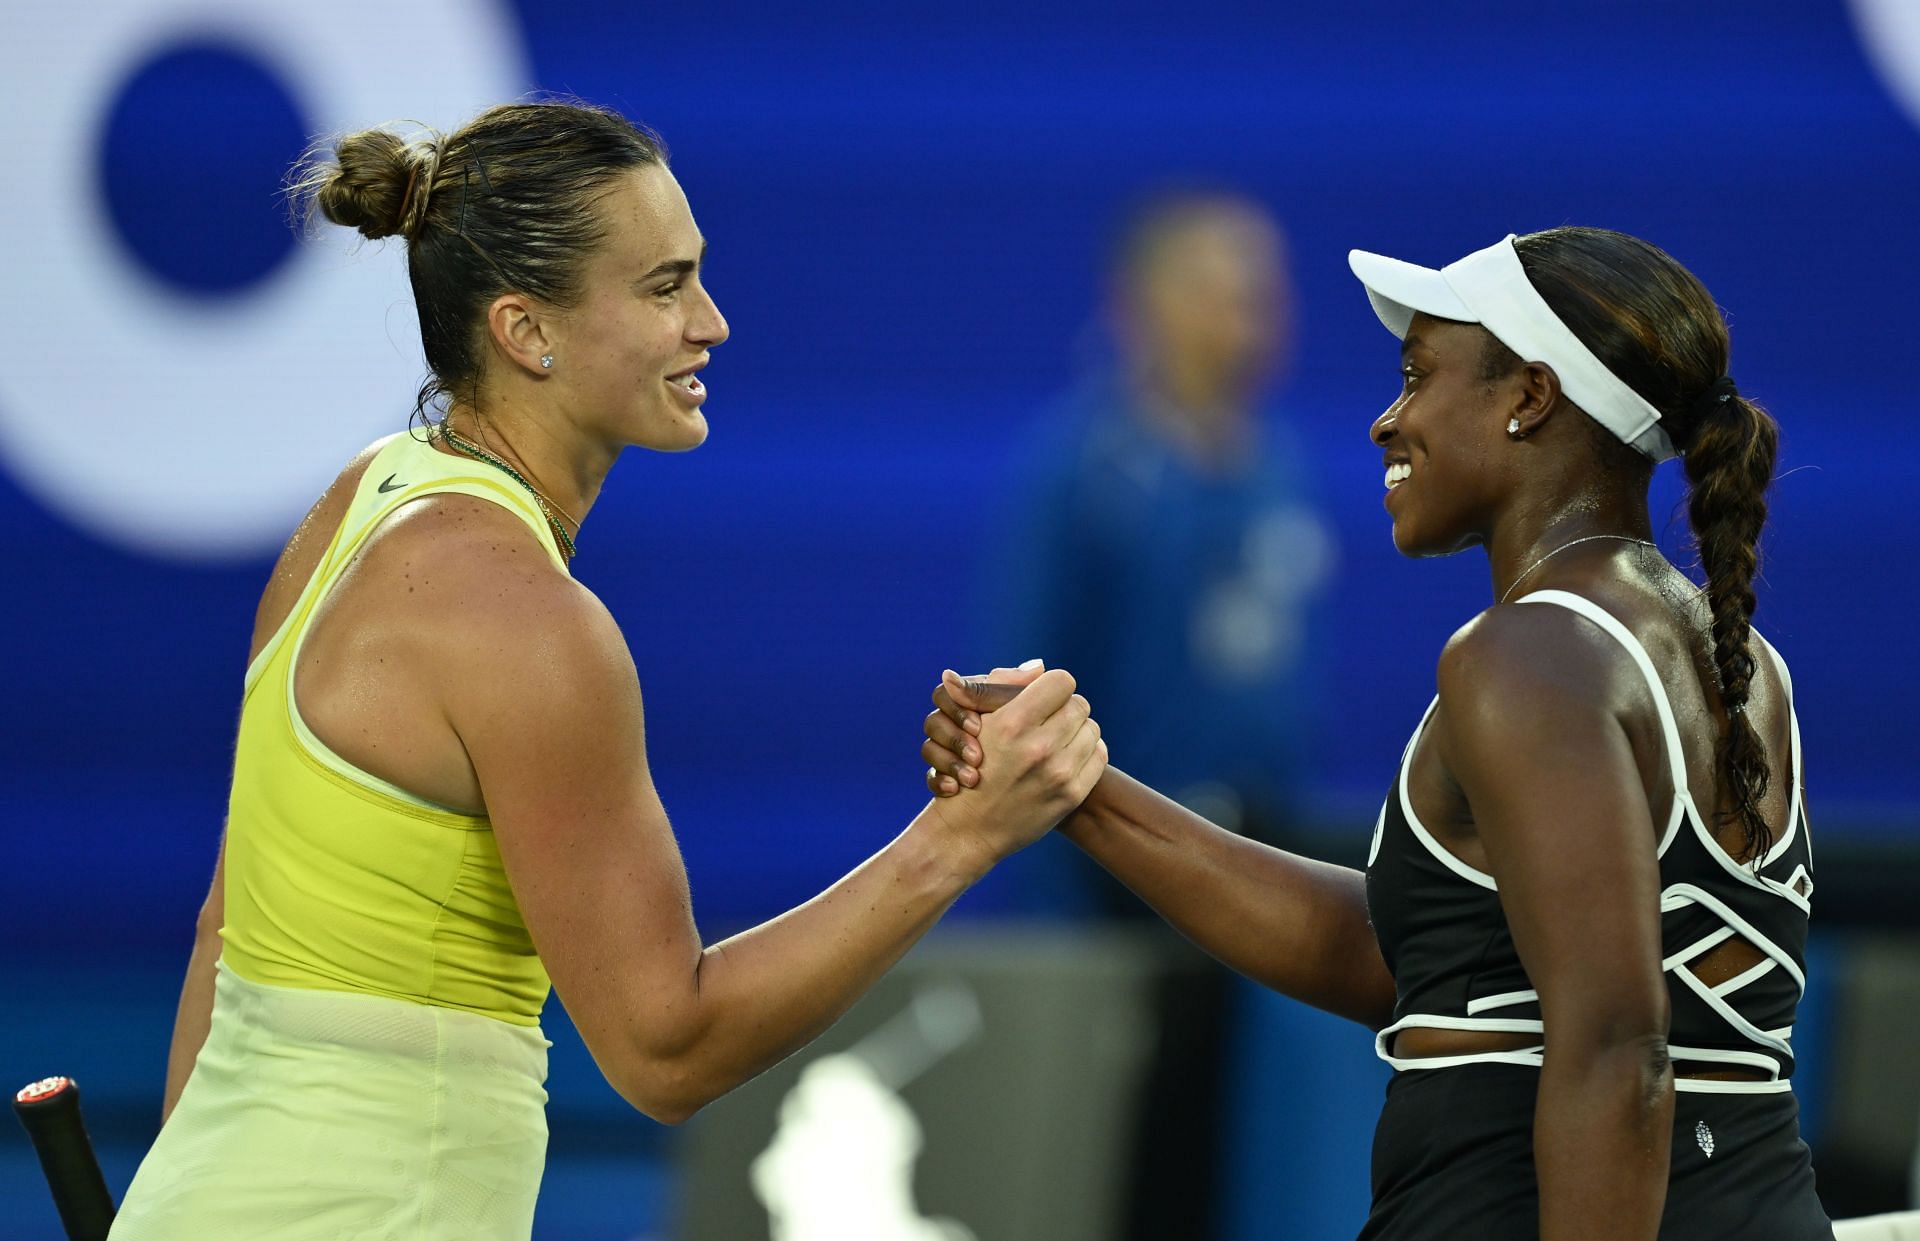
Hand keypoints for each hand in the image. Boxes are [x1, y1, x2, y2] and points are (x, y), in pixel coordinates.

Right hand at [921, 667, 1105, 868]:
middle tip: (1048, 721)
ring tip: (1056, 740)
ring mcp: (1059, 773)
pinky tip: (1067, 757)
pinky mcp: (1072, 794)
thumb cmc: (970, 766)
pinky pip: (1099, 756)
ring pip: (1092, 729)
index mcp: (1013, 723)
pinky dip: (1087, 753)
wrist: (970, 828)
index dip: (1052, 687)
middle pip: (1079, 705)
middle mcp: (1039, 747)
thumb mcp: (977, 723)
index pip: (1061, 682)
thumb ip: (1003, 688)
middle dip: (1064, 709)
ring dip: (1076, 731)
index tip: (1042, 699)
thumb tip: (1038, 666)